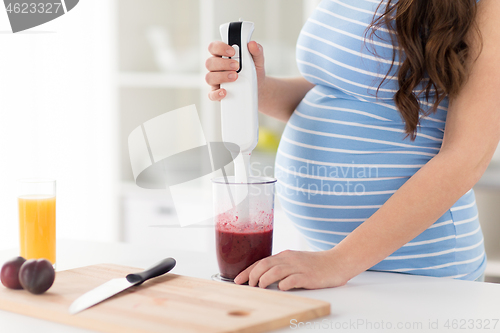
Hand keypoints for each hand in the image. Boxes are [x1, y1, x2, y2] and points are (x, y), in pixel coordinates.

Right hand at [205, 40, 265, 100]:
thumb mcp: (258, 60)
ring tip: (235, 77)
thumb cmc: (254, 71)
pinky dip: (216, 93)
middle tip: (237, 66)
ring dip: (222, 76)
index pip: (214, 47)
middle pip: (209, 62)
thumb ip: (256, 51)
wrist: (258, 88)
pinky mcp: (217, 93)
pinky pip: (211, 94)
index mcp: (222, 55)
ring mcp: (215, 80)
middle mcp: (216, 67)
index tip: (233, 51)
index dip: (220, 48)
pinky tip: (225, 92)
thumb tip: (253, 44)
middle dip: (223, 63)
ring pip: (209, 77)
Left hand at [234, 250, 348, 290]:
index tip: (237, 280)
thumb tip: (263, 277)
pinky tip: (281, 288)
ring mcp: (299, 267)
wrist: (338, 262)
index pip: (261, 261)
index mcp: (285, 255)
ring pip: (276, 270)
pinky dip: (285, 283)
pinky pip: (293, 279)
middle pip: (265, 264)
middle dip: (253, 275)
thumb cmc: (316, 264)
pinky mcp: (309, 276)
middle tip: (250, 286)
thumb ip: (281, 266)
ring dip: (265, 279)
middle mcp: (290, 259)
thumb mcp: (295, 261)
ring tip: (261, 287)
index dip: (247, 271)